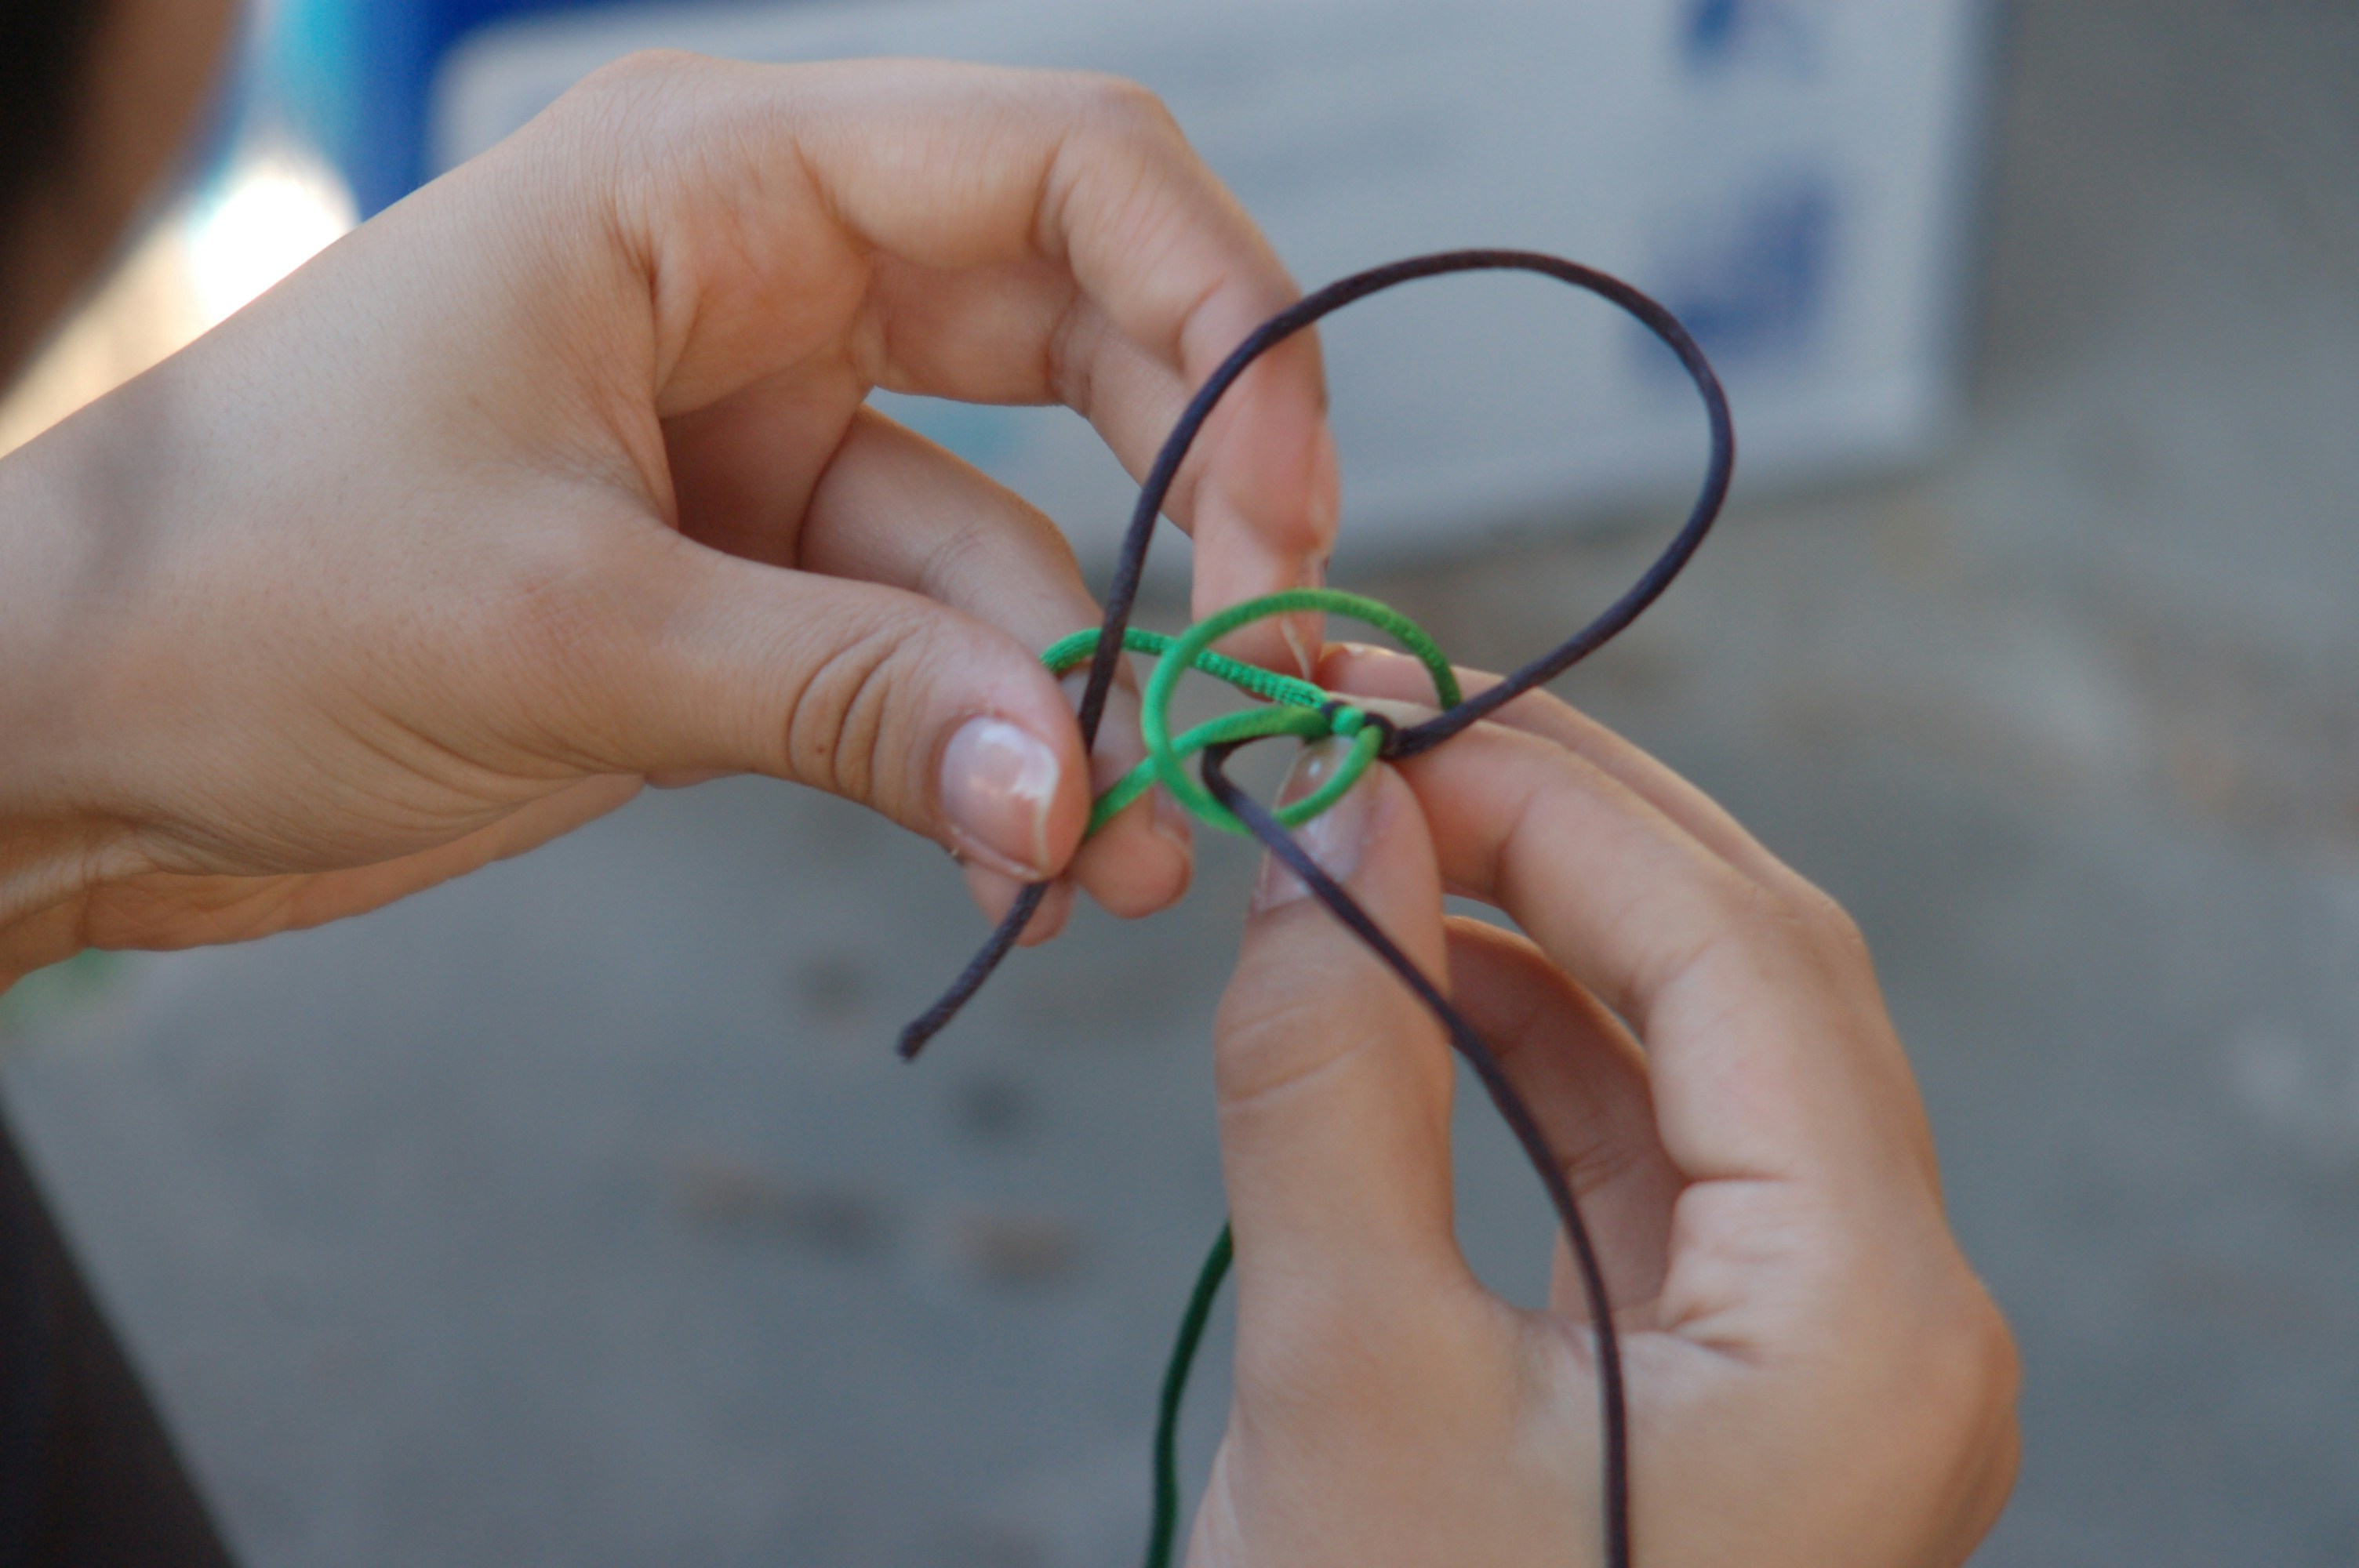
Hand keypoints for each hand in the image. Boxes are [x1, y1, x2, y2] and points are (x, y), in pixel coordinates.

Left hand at [0, 56, 1337, 982]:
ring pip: (1014, 534)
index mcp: (712, 184)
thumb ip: (846, 696)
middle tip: (1253, 669)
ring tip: (1125, 841)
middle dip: (1191, 505)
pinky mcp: (753, 579)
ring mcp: (767, 434)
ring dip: (1083, 685)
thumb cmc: (228, 590)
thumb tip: (1076, 786)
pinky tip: (1036, 855)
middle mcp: (766, 280)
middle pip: (1083, 342)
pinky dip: (994, 749)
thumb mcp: (560, 630)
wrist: (62, 728)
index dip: (1223, 319)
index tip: (1283, 513)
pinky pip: (932, 649)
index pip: (1065, 173)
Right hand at [1196, 647, 2018, 1565]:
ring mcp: (1821, 1362)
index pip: (1746, 959)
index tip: (1387, 709)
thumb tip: (1326, 834)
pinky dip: (1537, 1055)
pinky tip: (1422, 988)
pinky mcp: (1729, 1388)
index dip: (1563, 800)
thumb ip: (1334, 1084)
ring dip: (1547, 933)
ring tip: (1384, 835)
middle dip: (1574, 831)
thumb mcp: (1342, 1388)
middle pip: (1760, 982)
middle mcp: (1892, 1327)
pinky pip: (1652, 1164)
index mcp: (1873, 1330)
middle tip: (1391, 726)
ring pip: (1705, 1065)